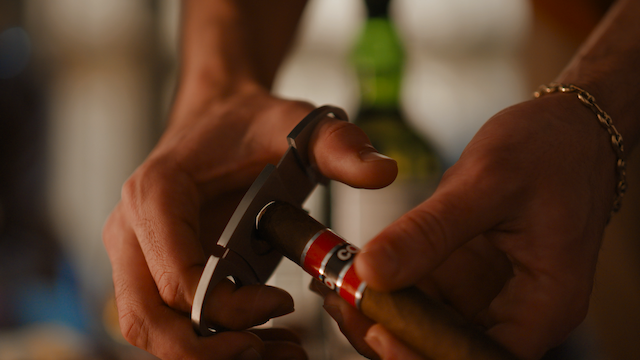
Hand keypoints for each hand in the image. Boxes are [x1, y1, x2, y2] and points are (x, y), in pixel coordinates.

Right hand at [103, 85, 397, 358]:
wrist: (218, 118)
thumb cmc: (247, 123)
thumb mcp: (297, 124)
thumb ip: (338, 145)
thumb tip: (382, 172)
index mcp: (157, 194)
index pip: (176, 278)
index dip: (228, 308)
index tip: (281, 301)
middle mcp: (132, 229)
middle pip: (147, 318)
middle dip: (205, 349)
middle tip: (264, 347)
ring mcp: (137, 253)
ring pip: (150, 329)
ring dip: (206, 353)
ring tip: (272, 350)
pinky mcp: (151, 269)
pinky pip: (167, 322)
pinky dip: (207, 343)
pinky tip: (259, 342)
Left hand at [316, 94, 616, 359]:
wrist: (567, 126)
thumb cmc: (550, 148)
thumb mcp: (489, 182)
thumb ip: (431, 230)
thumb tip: (371, 270)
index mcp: (544, 303)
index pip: (482, 358)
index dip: (426, 356)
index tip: (379, 331)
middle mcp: (517, 310)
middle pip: (449, 349)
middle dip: (394, 335)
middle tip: (344, 306)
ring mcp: (489, 293)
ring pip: (430, 325)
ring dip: (383, 314)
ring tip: (338, 288)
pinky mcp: (466, 274)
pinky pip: (423, 294)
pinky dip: (389, 287)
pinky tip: (354, 271)